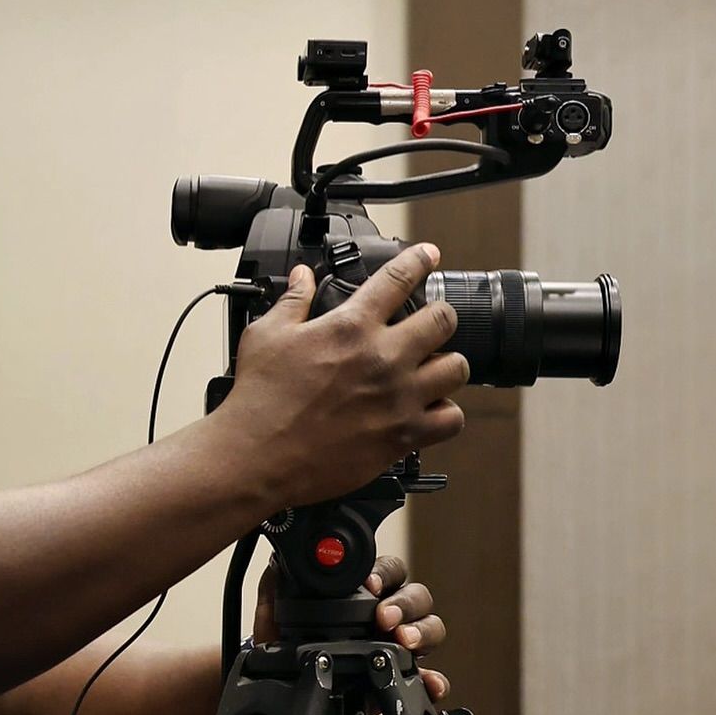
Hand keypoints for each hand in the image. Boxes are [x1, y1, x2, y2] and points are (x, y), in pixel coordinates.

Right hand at [226, 243, 468, 511]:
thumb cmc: (260, 401)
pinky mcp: (402, 436)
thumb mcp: (266, 337)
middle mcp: (383, 358)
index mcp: (351, 327)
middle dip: (439, 316)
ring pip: (457, 368)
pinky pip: (451, 419)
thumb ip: (292, 301)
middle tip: (429, 324)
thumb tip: (303, 276)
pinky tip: (430, 410)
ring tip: (433, 369)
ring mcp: (398, 398)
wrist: (258, 458)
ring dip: (447, 364)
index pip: (400, 278)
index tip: (428, 256)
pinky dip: (445, 413)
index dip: (420, 260)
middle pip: (443, 320)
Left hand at [251, 552, 449, 704]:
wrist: (287, 686)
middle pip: (416, 597)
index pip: (389, 571)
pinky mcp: (404, 678)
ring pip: (431, 628)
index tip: (370, 584)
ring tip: (404, 641)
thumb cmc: (290, 644)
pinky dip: (434, 679)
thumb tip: (277, 561)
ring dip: (422, 632)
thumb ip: (277, 585)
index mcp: (366, 593)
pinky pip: (429, 676)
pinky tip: (429, 683)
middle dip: (403, 605)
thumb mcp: (278, 614)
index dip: (384, 573)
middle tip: (384, 618)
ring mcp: (400, 645)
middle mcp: (390, 614)